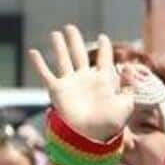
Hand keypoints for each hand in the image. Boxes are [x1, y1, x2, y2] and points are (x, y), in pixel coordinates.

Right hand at [28, 26, 132, 141]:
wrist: (91, 136)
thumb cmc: (111, 123)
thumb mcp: (125, 104)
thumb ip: (128, 86)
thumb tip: (131, 66)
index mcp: (103, 80)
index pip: (104, 59)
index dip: (105, 48)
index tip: (104, 37)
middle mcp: (85, 79)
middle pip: (79, 54)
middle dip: (75, 41)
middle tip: (70, 27)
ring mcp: (70, 83)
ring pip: (63, 60)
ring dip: (59, 47)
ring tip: (55, 33)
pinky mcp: (57, 90)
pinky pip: (46, 74)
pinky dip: (39, 64)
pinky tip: (33, 52)